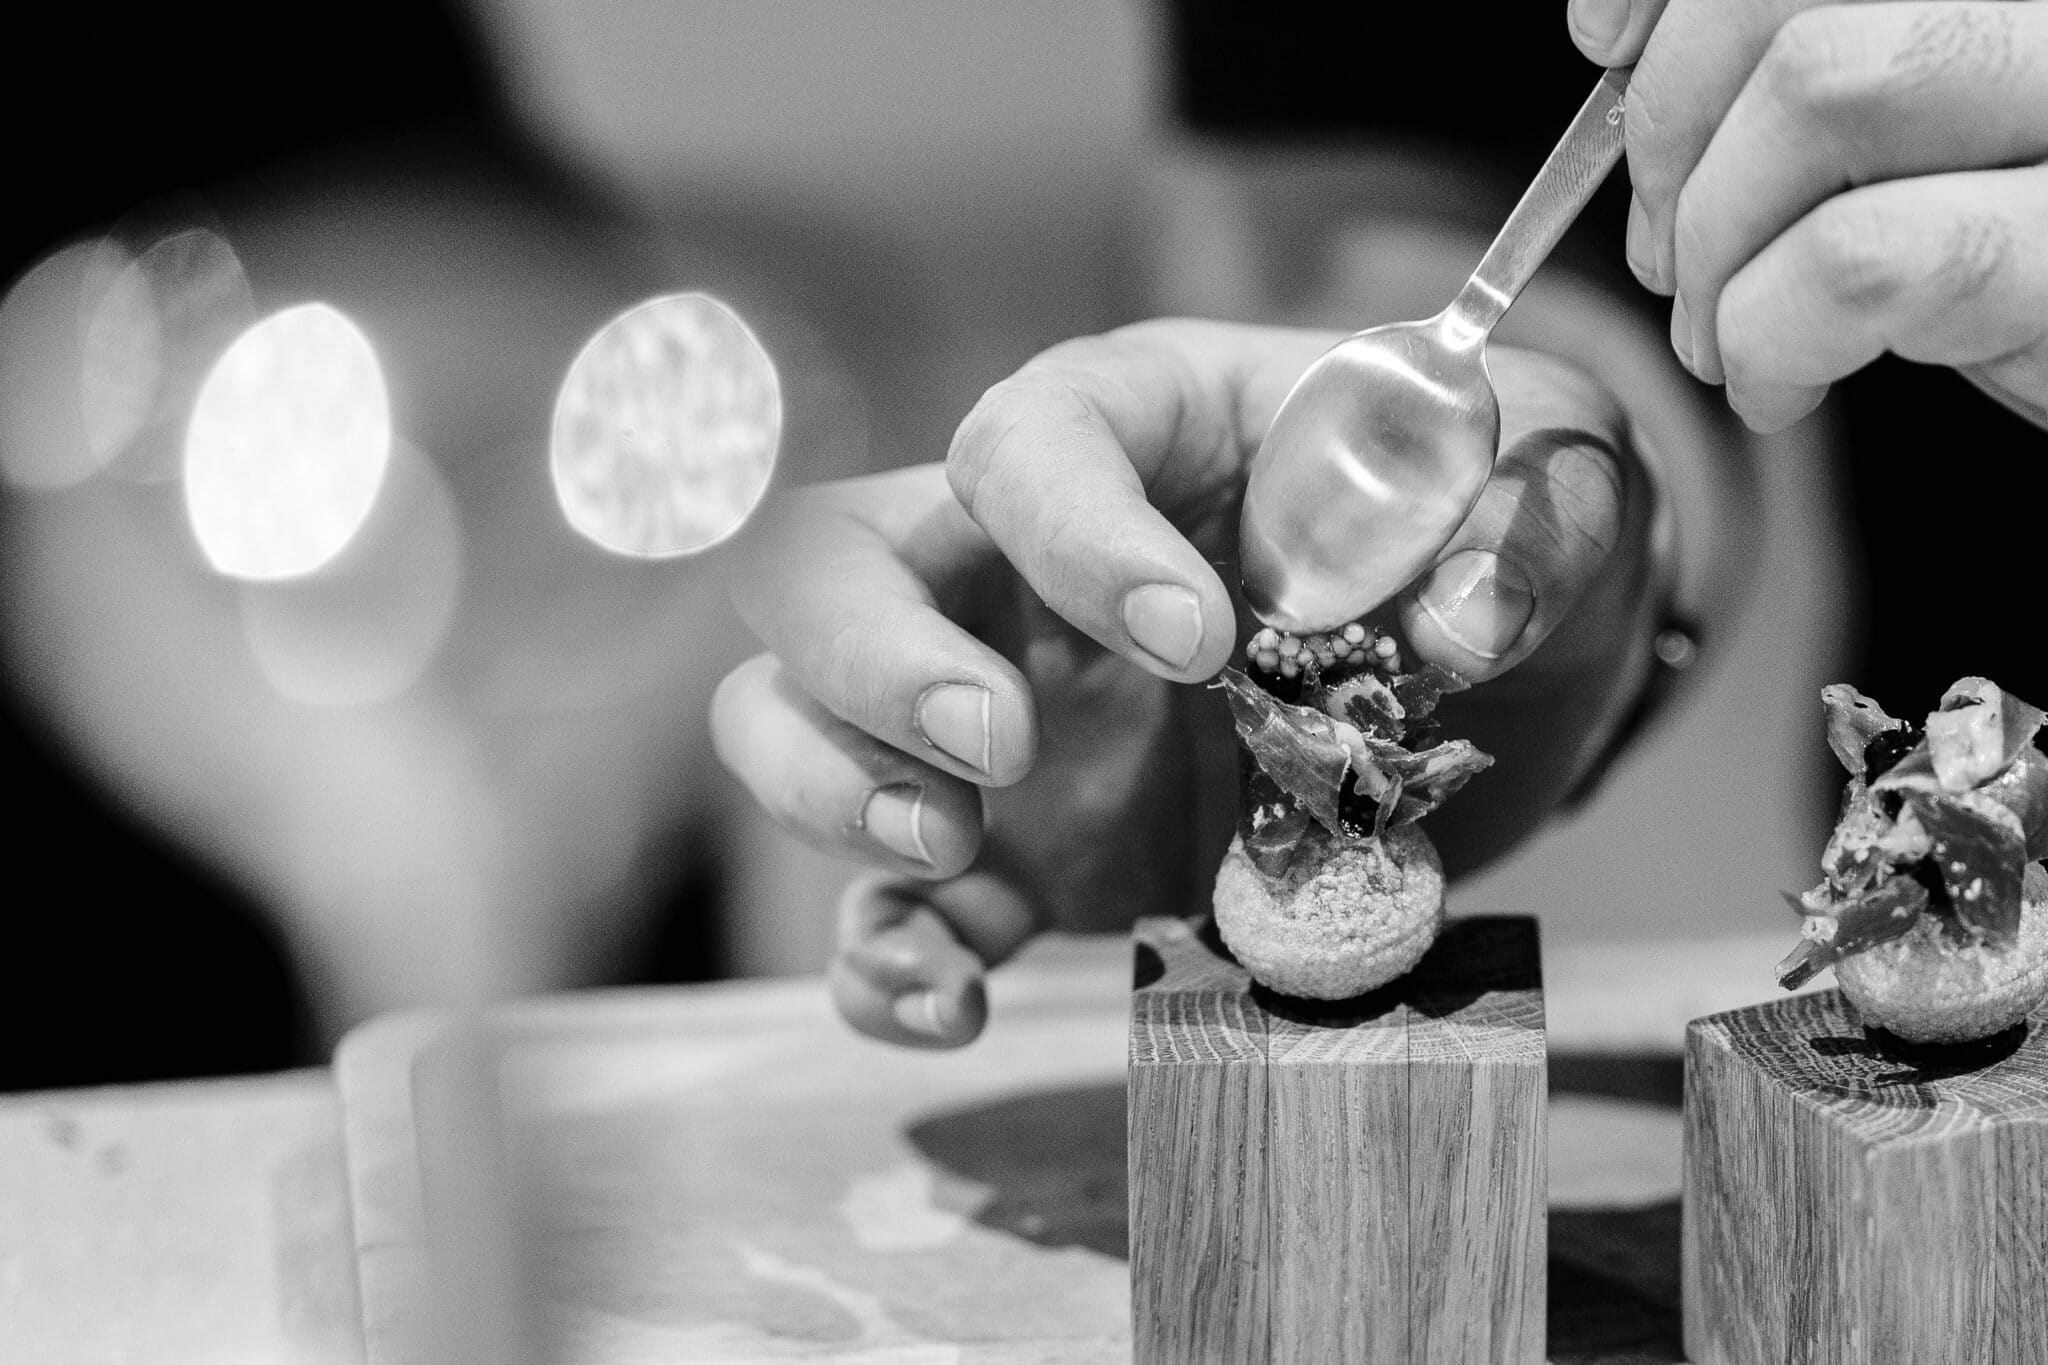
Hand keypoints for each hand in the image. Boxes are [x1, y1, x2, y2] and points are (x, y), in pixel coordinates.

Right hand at [712, 319, 1664, 1047]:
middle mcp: (1019, 562)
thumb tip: (1457, 627)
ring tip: (956, 847)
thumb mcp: (1550, 467)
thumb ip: (1526, 518)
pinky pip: (887, 900)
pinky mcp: (1019, 851)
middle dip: (873, 657)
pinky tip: (954, 1001)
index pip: (1025, 444)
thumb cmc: (1489, 517)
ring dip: (830, 786)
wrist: (1502, 657)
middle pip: (826, 562)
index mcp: (1133, 429)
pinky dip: (883, 958)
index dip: (1073, 535)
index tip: (1198, 638)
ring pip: (789, 713)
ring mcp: (996, 712)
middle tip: (1002, 748)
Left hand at [1567, 0, 2047, 430]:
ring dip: (1715, 240)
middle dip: (1671, 131)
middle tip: (1668, 247)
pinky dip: (1770, 335)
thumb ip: (1823, 63)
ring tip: (1723, 330)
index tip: (1603, 42)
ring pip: (1822, 93)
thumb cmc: (2029, 250)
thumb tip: (1629, 40)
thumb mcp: (1926, 135)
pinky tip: (1780, 381)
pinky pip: (1864, 261)